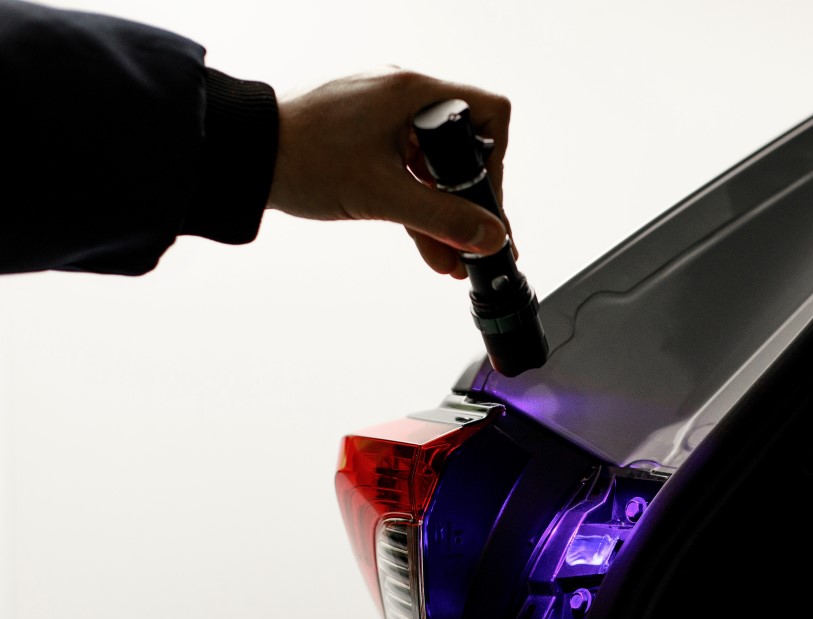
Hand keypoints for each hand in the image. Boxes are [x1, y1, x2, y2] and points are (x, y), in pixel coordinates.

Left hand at [267, 67, 512, 278]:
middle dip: (469, 200)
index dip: (496, 161)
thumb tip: (490, 237)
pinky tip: (427, 246)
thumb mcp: (382, 196)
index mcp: (411, 91)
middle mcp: (400, 95)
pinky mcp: (362, 135)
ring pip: (433, 166)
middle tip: (472, 239)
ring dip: (444, 212)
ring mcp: (380, 114)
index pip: (489, 113)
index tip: (484, 203)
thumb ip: (443, 219)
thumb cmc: (300, 158)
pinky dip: (417, 205)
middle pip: (463, 145)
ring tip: (451, 257)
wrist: (240, 155)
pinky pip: (406, 170)